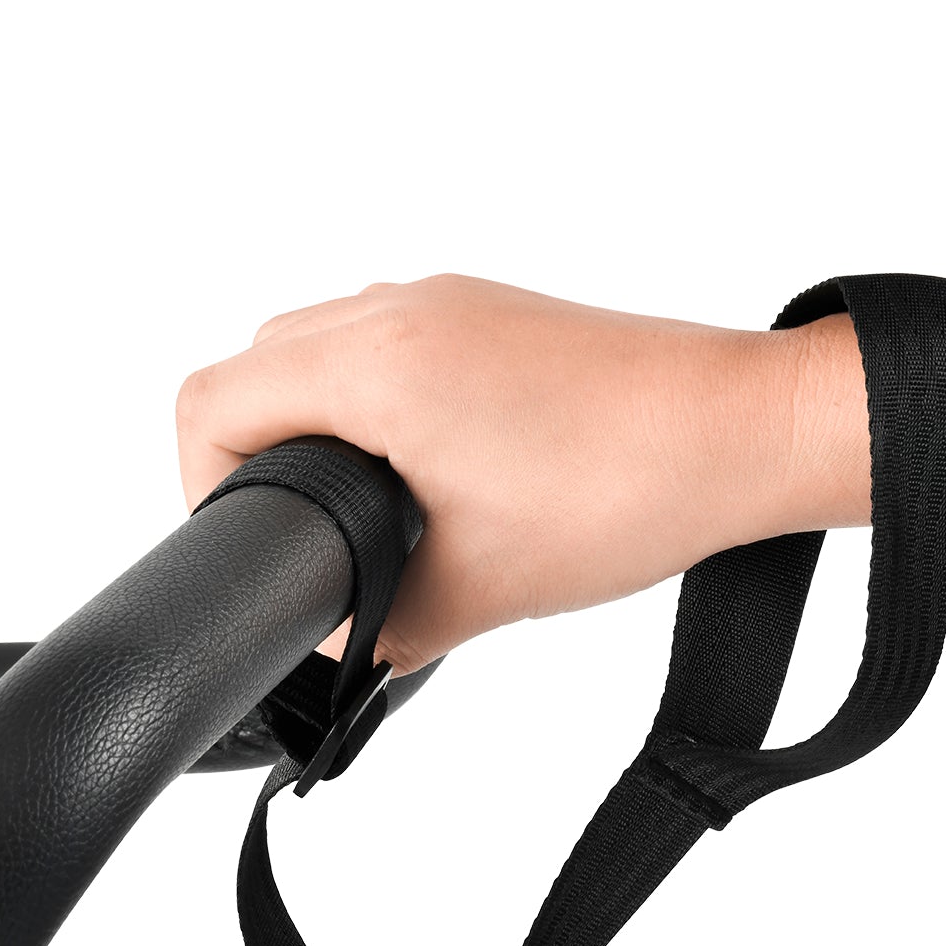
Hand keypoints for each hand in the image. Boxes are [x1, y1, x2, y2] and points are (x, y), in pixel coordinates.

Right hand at [175, 275, 860, 672]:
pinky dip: (370, 394)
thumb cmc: (634, 486)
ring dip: (312, 416)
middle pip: (255, 361)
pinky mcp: (490, 310)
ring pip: (319, 340)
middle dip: (253, 452)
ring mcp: (449, 300)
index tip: (245, 542)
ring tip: (354, 505)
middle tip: (295, 534)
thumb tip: (340, 646)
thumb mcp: (480, 589)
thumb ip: (381, 627)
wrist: (744, 429)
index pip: (213, 400)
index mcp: (377, 363)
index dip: (201, 484)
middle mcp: (401, 309)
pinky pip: (384, 334)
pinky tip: (419, 468)